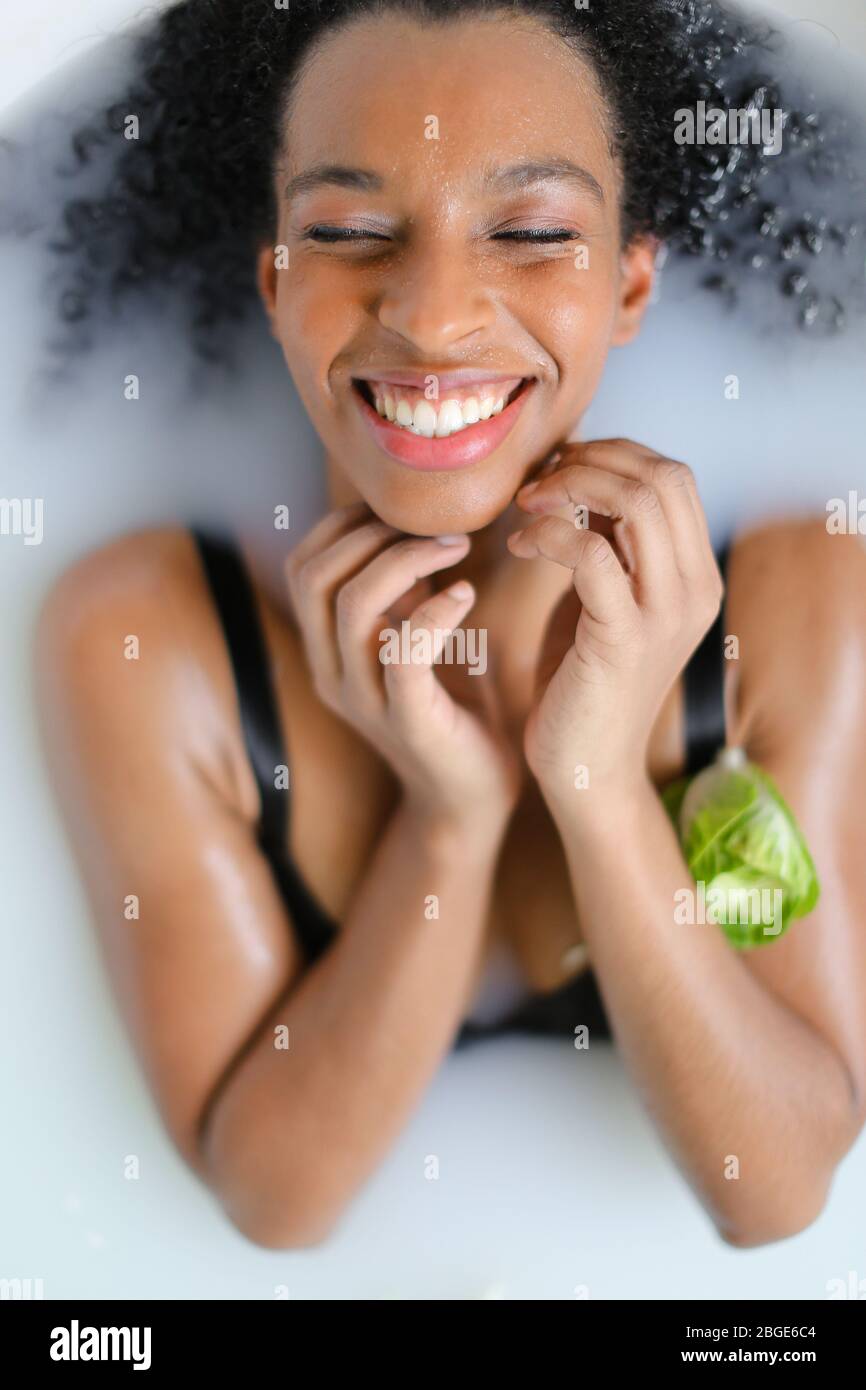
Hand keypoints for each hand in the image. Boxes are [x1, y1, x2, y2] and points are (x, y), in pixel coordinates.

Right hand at [286, 502, 521, 829]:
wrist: (471, 798)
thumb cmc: (452, 712)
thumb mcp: (415, 643)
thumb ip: (401, 598)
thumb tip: (407, 529)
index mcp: (327, 652)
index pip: (303, 568)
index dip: (344, 526)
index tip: (401, 512)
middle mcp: (332, 674)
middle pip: (315, 577)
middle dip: (372, 535)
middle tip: (435, 527)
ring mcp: (365, 700)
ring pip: (353, 607)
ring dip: (406, 561)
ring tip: (456, 548)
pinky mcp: (407, 720)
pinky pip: (403, 652)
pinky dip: (435, 611)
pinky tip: (467, 596)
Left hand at [506, 439, 723, 808]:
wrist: (587, 771)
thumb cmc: (584, 682)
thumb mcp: (603, 600)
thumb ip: (607, 544)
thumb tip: (578, 476)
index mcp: (696, 575)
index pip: (672, 476)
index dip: (612, 455)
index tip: (558, 470)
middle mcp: (695, 589)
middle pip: (662, 476)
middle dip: (592, 461)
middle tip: (539, 483)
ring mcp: (665, 613)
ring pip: (636, 501)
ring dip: (571, 486)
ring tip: (527, 506)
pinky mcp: (623, 637)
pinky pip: (589, 551)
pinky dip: (549, 533)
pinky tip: (519, 546)